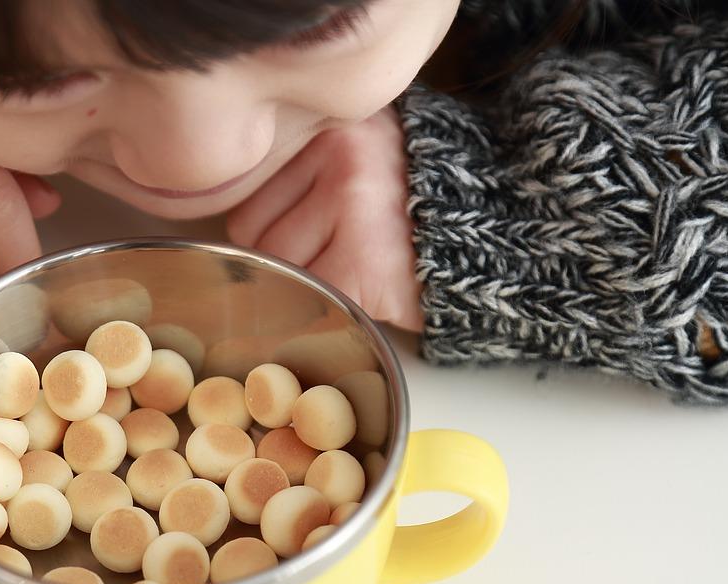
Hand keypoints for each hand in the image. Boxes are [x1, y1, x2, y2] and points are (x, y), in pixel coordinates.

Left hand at [226, 108, 422, 331]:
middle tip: (340, 259)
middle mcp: (342, 155)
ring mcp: (354, 205)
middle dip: (288, 259)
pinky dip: (330, 309)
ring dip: (310, 285)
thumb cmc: (417, 216)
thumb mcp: (361, 170)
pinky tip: (365, 295)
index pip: (253, 194)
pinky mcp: (365, 258)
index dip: (277, 229)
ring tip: (358, 272)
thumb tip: (231, 233)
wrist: (496, 246)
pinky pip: (309, 295)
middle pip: (254, 233)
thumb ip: (303, 181)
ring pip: (278, 266)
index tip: (313, 238)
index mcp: (333, 129)